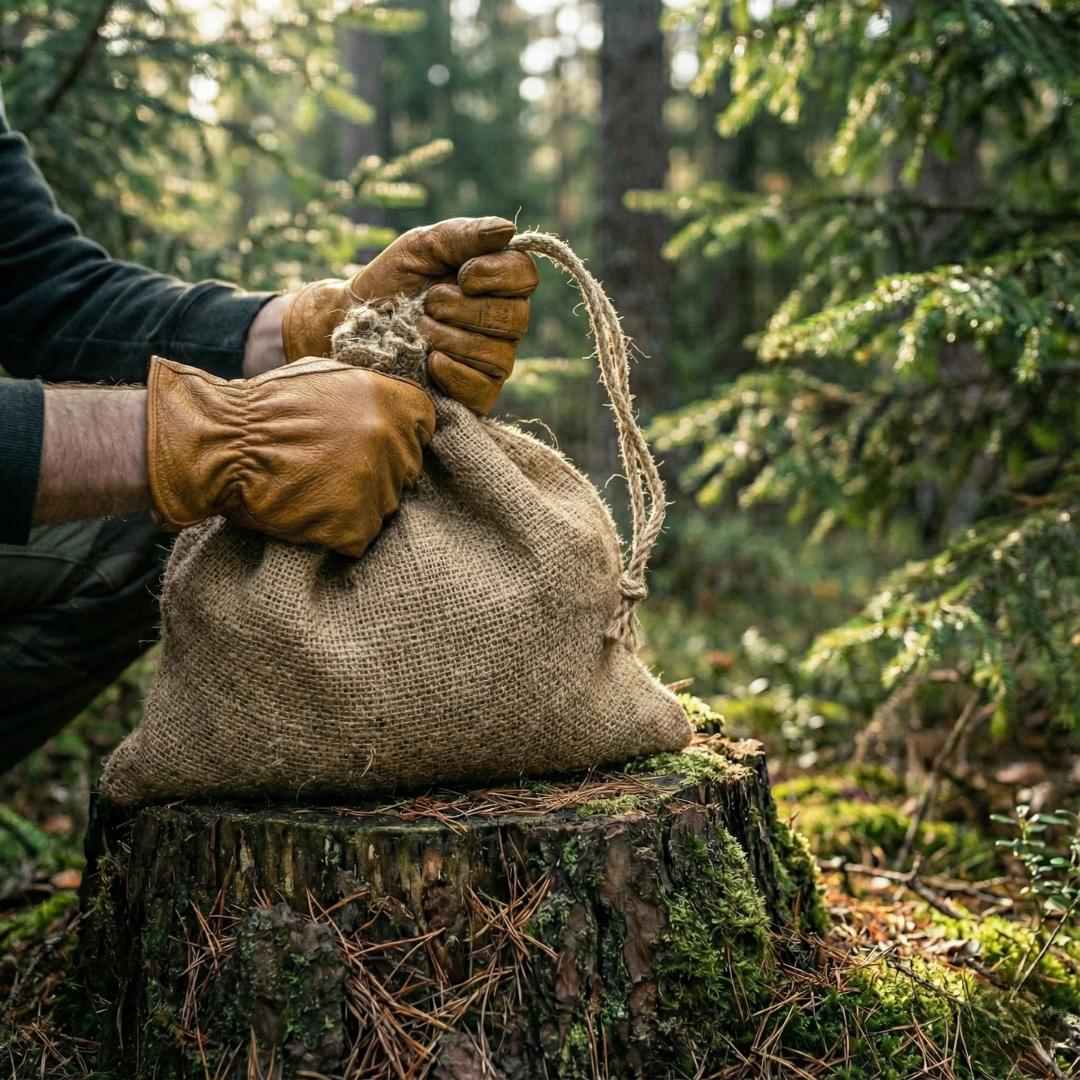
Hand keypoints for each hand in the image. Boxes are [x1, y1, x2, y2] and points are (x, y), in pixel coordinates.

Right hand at [146, 356, 435, 556]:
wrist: (221, 445)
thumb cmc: (264, 408)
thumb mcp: (324, 375)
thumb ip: (368, 390)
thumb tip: (393, 400)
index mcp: (389, 400)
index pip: (424, 425)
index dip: (400, 435)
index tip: (375, 442)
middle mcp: (390, 440)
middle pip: (406, 469)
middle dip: (378, 472)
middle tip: (333, 469)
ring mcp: (375, 485)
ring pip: (385, 505)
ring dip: (357, 503)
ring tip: (316, 489)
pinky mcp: (355, 524)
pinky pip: (360, 536)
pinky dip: (338, 532)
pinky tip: (310, 512)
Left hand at [282, 217, 538, 413]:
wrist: (354, 325)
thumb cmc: (392, 282)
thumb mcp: (421, 247)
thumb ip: (463, 235)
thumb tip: (508, 229)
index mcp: (497, 283)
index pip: (526, 276)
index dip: (498, 275)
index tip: (462, 274)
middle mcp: (503, 323)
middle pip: (516, 317)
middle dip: (466, 309)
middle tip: (429, 303)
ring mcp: (493, 361)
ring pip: (498, 354)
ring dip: (451, 338)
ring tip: (420, 330)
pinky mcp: (477, 395)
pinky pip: (483, 387)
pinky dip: (452, 371)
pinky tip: (428, 362)